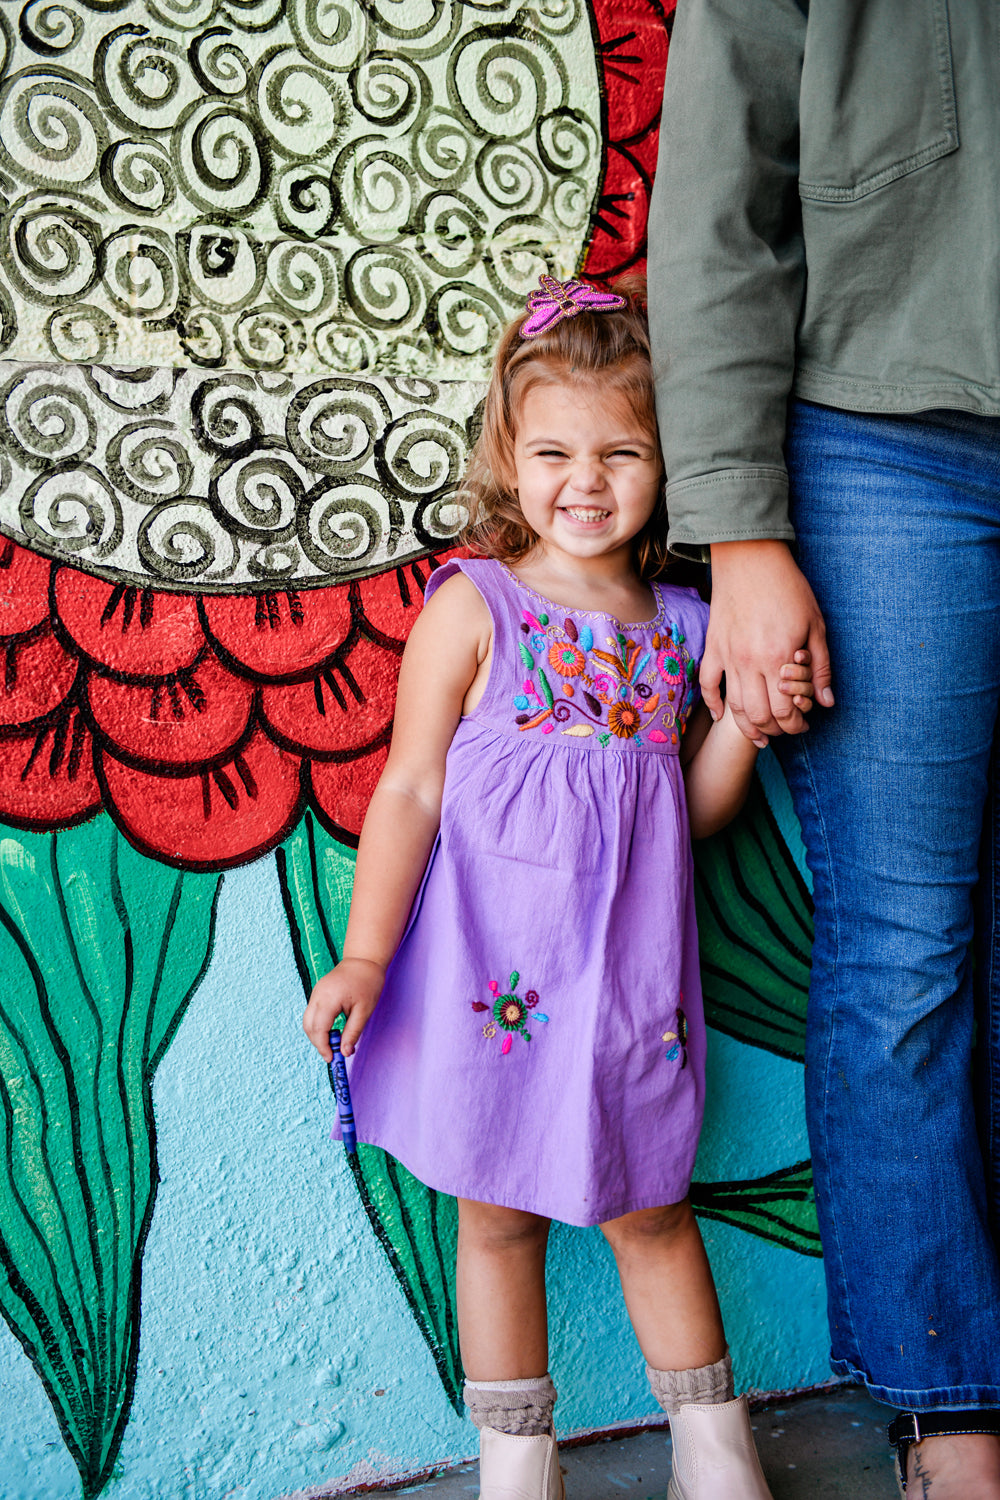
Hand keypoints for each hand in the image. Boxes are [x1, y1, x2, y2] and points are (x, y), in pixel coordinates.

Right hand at [303, 957, 385, 1060]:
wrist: (364, 960)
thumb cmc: (368, 983)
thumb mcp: (364, 1011)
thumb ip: (353, 1032)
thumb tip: (345, 1053)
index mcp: (329, 999)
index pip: (319, 1029)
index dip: (323, 1046)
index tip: (332, 1059)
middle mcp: (317, 995)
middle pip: (309, 1026)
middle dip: (318, 1043)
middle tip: (332, 1054)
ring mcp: (315, 993)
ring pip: (307, 1020)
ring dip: (317, 1035)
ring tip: (333, 1044)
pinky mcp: (317, 993)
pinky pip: (312, 1013)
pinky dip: (318, 1026)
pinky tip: (332, 1031)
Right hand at [704, 540, 832, 742]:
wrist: (750, 559)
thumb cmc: (788, 588)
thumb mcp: (815, 625)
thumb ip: (821, 667)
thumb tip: (826, 702)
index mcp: (778, 658)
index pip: (784, 710)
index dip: (795, 724)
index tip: (803, 725)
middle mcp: (749, 662)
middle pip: (758, 715)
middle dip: (775, 730)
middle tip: (786, 729)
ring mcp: (728, 656)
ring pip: (734, 707)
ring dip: (748, 726)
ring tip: (761, 735)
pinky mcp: (714, 648)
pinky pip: (708, 685)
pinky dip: (714, 704)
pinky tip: (723, 716)